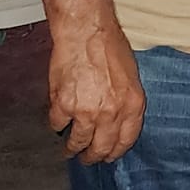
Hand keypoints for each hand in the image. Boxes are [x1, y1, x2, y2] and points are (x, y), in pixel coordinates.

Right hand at [48, 22, 145, 163]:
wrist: (86, 31)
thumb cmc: (109, 46)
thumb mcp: (130, 76)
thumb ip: (125, 101)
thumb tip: (117, 120)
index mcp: (133, 104)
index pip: (126, 140)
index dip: (116, 151)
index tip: (109, 156)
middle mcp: (111, 113)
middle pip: (101, 147)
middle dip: (93, 156)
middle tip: (87, 158)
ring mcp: (86, 112)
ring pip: (78, 142)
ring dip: (73, 148)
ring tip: (69, 149)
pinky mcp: (63, 106)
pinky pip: (57, 124)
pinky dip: (57, 124)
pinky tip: (58, 121)